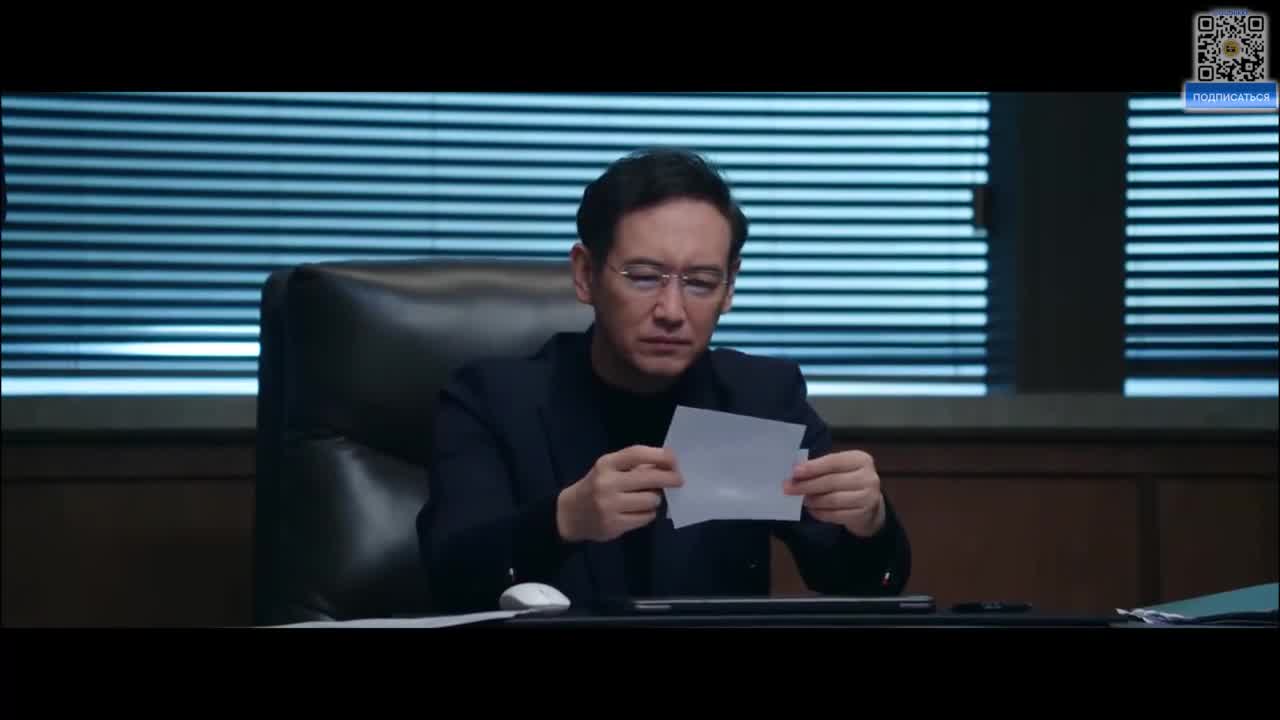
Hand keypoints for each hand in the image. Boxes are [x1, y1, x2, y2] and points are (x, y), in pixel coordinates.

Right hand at [556, 445, 683, 542]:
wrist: (569, 514)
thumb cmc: (595, 486)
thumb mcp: (608, 470)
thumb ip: (633, 466)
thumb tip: (667, 463)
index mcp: (605, 464)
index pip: (637, 454)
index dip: (660, 455)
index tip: (674, 460)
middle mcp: (606, 483)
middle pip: (649, 478)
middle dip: (669, 478)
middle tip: (679, 480)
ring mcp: (610, 506)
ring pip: (651, 500)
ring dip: (655, 499)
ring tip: (649, 498)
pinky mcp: (614, 525)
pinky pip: (645, 518)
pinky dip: (648, 514)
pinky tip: (640, 511)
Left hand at [783, 449, 884, 536]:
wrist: (870, 505)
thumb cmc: (848, 481)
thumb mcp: (840, 469)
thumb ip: (822, 468)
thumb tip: (796, 473)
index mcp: (861, 459)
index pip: (834, 462)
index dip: (813, 467)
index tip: (795, 472)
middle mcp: (868, 477)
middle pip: (832, 481)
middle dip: (807, 485)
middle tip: (788, 488)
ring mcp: (868, 497)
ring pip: (833, 499)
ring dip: (813, 500)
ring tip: (802, 500)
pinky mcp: (863, 514)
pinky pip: (836, 515)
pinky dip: (820, 513)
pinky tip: (812, 510)